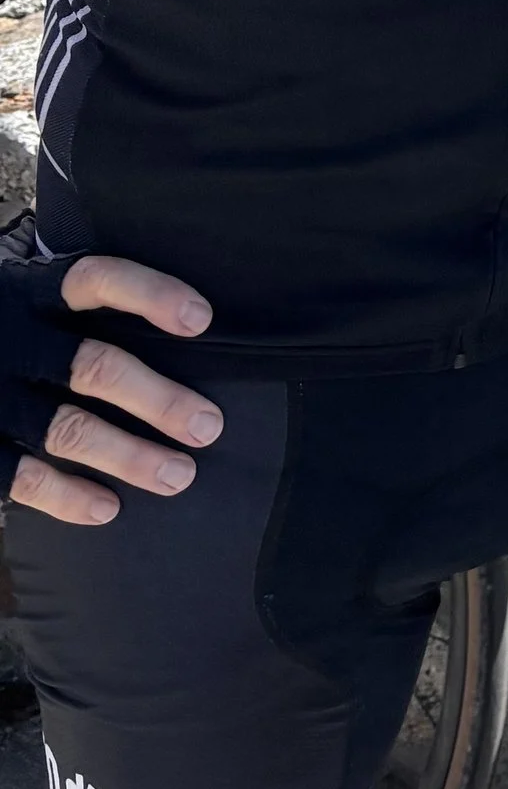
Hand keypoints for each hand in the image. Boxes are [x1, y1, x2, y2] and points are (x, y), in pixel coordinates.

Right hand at [4, 257, 223, 527]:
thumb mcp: (20, 294)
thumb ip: (74, 302)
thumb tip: (183, 319)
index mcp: (27, 291)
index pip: (94, 281)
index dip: (149, 295)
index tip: (202, 319)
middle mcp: (9, 338)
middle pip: (92, 366)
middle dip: (156, 398)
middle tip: (208, 426)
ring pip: (65, 428)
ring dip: (127, 455)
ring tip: (178, 475)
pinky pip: (20, 476)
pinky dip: (66, 496)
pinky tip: (107, 507)